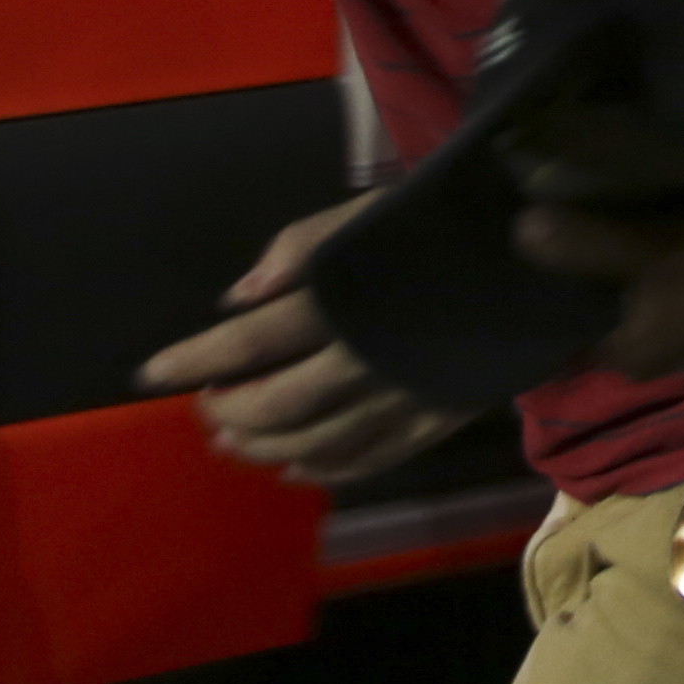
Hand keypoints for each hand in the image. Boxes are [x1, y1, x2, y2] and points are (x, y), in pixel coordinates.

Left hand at [138, 196, 455, 487]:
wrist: (534, 252)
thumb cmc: (437, 224)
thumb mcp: (364, 214)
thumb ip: (300, 249)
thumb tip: (236, 299)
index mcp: (346, 300)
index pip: (250, 340)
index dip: (195, 360)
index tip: (149, 374)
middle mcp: (369, 358)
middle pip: (278, 404)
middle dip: (229, 412)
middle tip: (203, 408)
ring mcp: (405, 397)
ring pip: (319, 443)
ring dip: (265, 449)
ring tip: (230, 444)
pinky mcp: (436, 419)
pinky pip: (372, 460)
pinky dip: (326, 470)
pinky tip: (296, 468)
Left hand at [517, 204, 683, 379]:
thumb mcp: (655, 250)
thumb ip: (586, 244)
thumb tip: (518, 230)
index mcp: (619, 352)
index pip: (554, 322)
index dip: (532, 280)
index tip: (507, 232)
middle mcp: (637, 348)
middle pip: (584, 297)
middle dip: (567, 254)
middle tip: (534, 196)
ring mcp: (668, 326)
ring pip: (616, 280)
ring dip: (603, 244)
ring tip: (568, 191)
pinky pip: (647, 270)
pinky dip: (636, 244)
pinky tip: (622, 202)